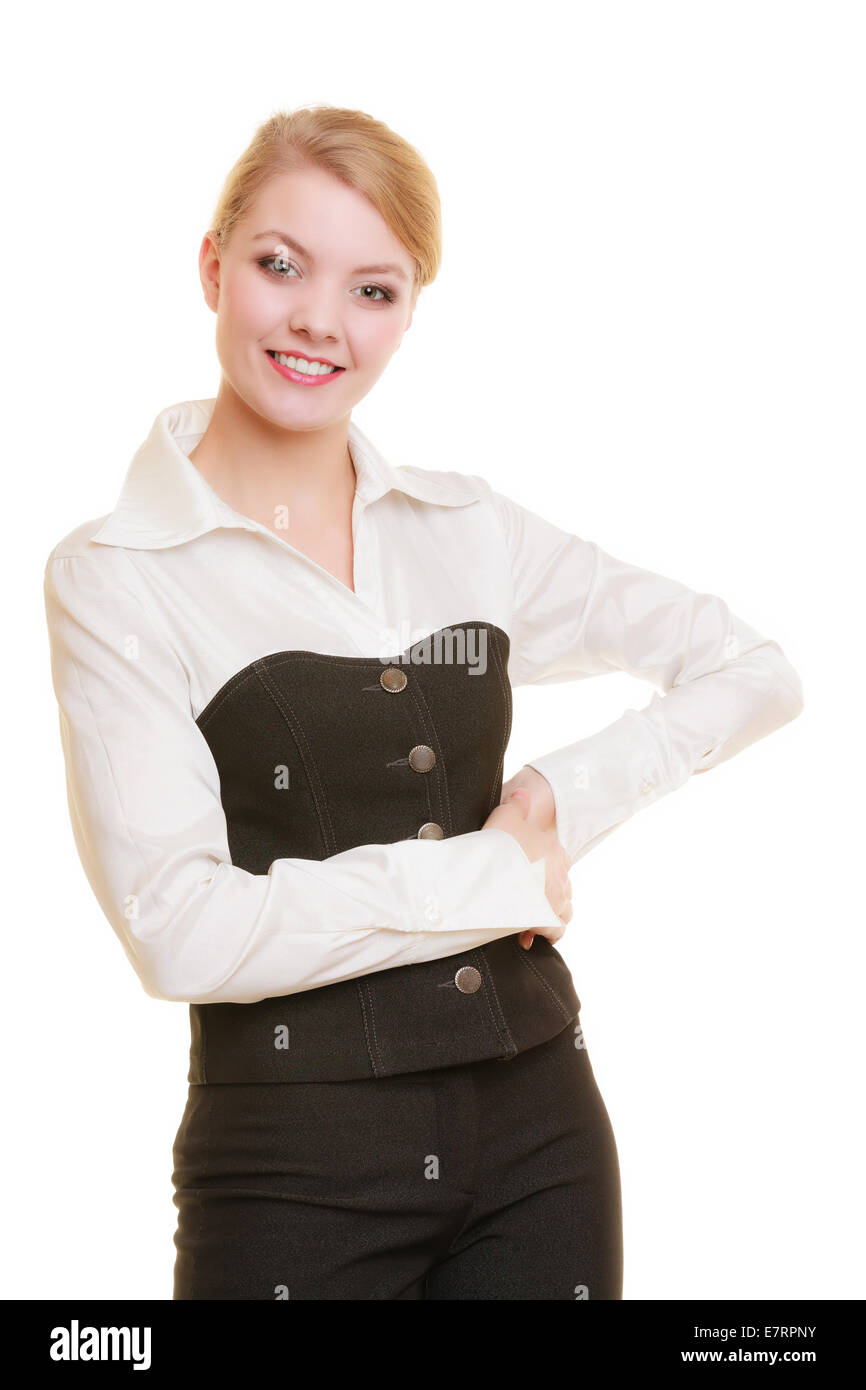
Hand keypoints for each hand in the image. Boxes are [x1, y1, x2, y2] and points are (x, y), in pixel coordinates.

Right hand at [483, 771, 571, 948]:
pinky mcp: (549, 920)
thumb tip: (523, 794)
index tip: (527, 878)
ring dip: (550, 916)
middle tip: (525, 902)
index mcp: (554, 850)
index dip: (544, 870)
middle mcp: (561, 875)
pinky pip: (555, 930)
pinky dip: (545, 934)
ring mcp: (557, 899)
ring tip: (530, 921)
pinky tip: (529, 935)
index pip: (559, 860)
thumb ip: (515, 806)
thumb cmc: (499, 846)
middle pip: (562, 887)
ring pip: (564, 910)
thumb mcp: (504, 817)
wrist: (495, 873)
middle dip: (548, 895)